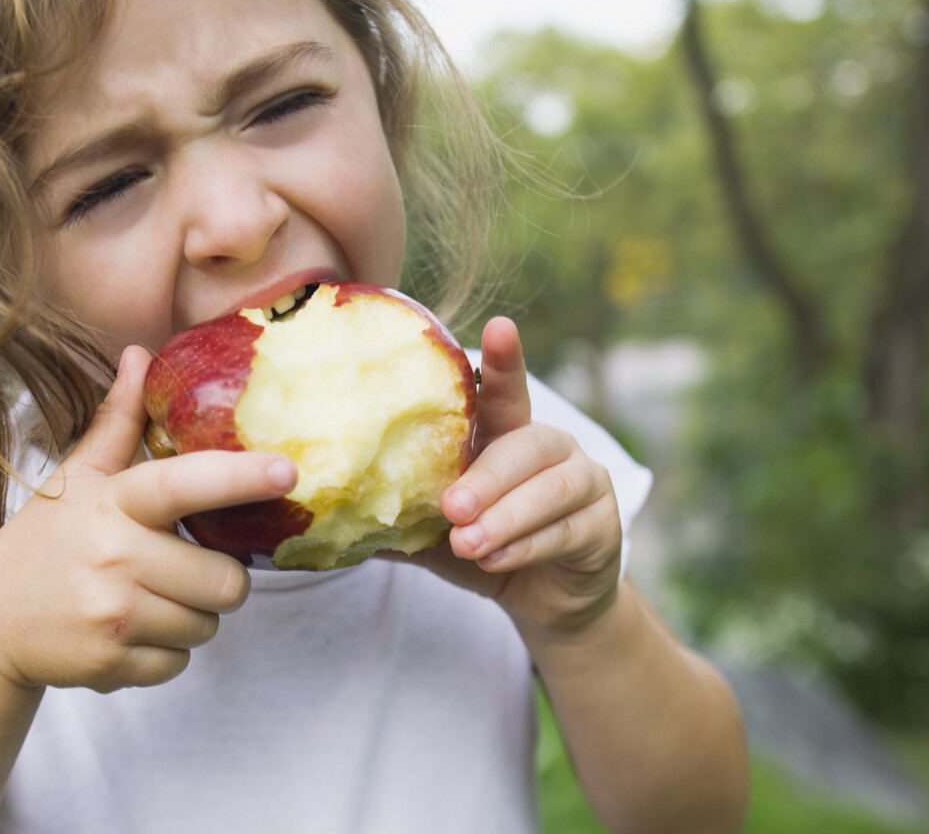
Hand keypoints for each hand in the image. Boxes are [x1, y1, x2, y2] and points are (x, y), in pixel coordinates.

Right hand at [0, 345, 297, 693]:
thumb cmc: (45, 541)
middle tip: (184, 567)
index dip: (241, 477)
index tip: (287, 470)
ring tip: (148, 598)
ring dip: (192, 615)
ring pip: (208, 624)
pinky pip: (181, 662)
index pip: (185, 484)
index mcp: (110, 503)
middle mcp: (112, 557)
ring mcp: (111, 615)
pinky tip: (129, 631)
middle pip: (225, 579)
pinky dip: (166, 652)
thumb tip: (141, 355)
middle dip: (219, 578)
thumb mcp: (76, 478)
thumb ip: (117, 422)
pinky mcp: (110, 665)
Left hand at [409, 318, 623, 641]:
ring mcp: (585, 483)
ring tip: (468, 544)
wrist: (541, 601)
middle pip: (526, 443)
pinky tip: (495, 561)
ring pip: (550, 489)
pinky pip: (567, 530)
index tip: (500, 326)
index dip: (505, 360)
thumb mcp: (434, 532)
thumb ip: (396, 515)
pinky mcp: (604, 526)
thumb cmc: (483, 549)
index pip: (505, 393)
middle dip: (488, 476)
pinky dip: (527, 546)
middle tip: (452, 507)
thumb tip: (325, 512)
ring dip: (506, 517)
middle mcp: (552, 449)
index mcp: (507, 436)